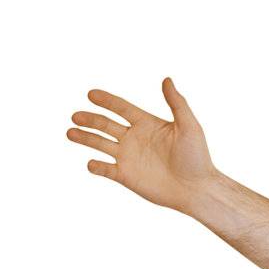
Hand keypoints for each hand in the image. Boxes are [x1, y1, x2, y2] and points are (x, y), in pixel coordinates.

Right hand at [66, 77, 217, 213]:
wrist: (198, 189)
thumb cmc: (198, 158)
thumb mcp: (189, 126)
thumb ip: (176, 103)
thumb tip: (167, 79)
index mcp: (146, 124)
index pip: (120, 107)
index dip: (105, 100)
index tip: (91, 94)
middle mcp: (135, 139)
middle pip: (105, 124)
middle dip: (89, 119)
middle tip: (75, 116)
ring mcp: (130, 158)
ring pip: (100, 144)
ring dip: (85, 138)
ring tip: (70, 133)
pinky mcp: (128, 177)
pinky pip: (106, 170)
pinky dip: (96, 166)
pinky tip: (90, 163)